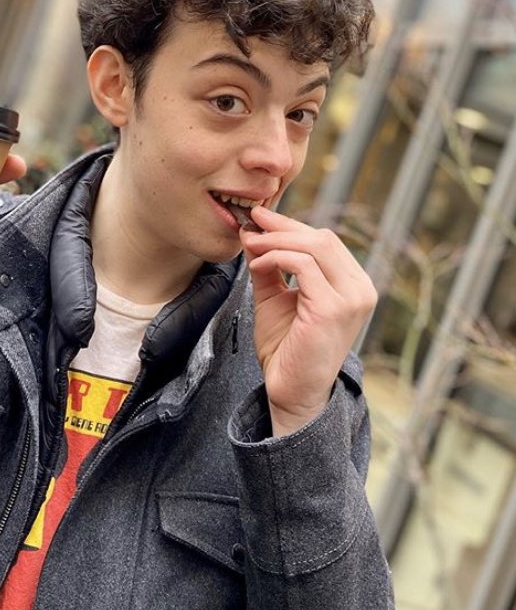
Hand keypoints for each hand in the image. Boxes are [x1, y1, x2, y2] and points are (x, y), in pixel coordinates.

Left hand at [239, 206, 376, 435]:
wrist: (290, 391)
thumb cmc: (286, 349)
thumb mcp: (275, 299)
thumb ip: (269, 268)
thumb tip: (252, 233)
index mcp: (353, 285)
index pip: (325, 242)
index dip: (292, 226)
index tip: (260, 218)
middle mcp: (360, 289)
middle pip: (323, 238)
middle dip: (283, 227)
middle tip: (252, 223)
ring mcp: (351, 299)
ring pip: (315, 247)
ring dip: (276, 241)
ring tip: (250, 245)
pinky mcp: (334, 309)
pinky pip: (305, 266)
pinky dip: (277, 258)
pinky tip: (257, 265)